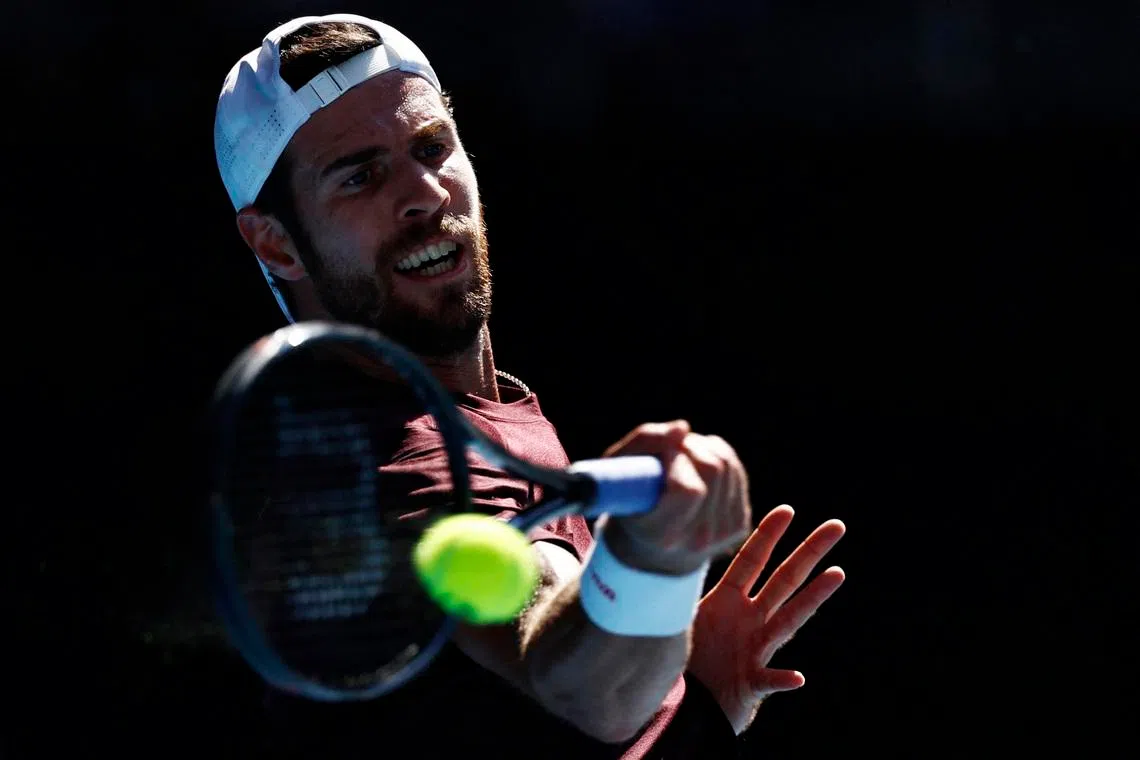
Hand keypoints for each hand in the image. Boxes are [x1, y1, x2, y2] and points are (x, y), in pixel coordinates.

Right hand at [601, 420, 750, 574]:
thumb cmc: (629, 498)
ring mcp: (722, 534)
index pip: (688, 490)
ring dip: (702, 449)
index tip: (661, 453)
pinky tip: (696, 466)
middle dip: (689, 448)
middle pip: (712, 470)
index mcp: (661, 534)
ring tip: (679, 458)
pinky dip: (715, 455)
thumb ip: (644, 442)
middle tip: (668, 450)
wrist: (650, 545)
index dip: (677, 460)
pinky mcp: (738, 524)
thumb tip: (682, 428)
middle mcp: (696, 540)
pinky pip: (735, 469)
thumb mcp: (619, 469)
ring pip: (726, 464)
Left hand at [688, 505, 845, 734]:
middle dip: (809, 551)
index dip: (768, 535)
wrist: (689, 709)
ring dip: (813, 598)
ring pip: (789, 619)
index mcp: (727, 602)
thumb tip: (665, 550)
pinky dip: (783, 680)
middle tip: (837, 526)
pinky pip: (768, 681)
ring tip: (837, 573)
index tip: (788, 509)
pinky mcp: (753, 684)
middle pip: (784, 580)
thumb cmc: (686, 661)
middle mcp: (749, 620)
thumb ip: (679, 590)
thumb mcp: (678, 619)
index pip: (751, 561)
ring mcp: (755, 650)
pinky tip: (797, 677)